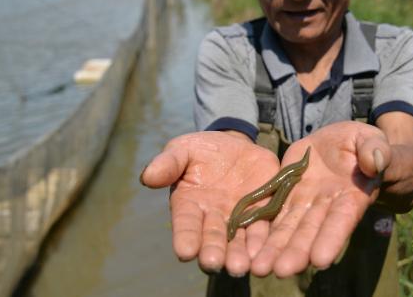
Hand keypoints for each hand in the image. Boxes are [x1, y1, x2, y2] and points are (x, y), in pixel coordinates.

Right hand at [139, 131, 279, 275]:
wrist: (235, 145)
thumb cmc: (201, 150)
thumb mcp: (183, 150)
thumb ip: (169, 163)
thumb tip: (147, 176)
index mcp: (190, 205)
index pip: (186, 224)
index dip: (185, 238)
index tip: (185, 251)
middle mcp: (213, 218)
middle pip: (213, 239)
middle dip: (213, 252)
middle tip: (213, 264)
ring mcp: (240, 217)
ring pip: (239, 241)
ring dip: (239, 255)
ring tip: (240, 267)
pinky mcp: (264, 210)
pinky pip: (264, 228)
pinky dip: (264, 241)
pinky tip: (264, 251)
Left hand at [250, 121, 391, 277]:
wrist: (341, 144)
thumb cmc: (364, 144)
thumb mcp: (371, 140)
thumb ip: (374, 150)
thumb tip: (374, 162)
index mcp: (352, 195)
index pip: (343, 219)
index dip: (332, 238)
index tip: (320, 260)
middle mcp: (327, 207)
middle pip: (311, 232)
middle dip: (296, 252)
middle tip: (280, 271)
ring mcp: (305, 203)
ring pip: (288, 229)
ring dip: (274, 249)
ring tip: (258, 268)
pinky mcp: (286, 195)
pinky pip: (272, 213)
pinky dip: (262, 231)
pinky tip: (248, 247)